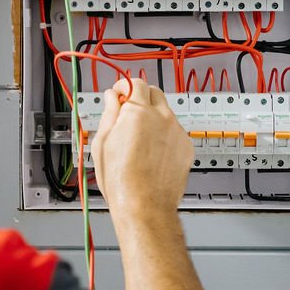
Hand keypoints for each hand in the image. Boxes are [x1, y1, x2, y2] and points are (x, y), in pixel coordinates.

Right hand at [90, 78, 192, 218]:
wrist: (144, 206)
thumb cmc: (122, 181)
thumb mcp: (102, 143)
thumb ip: (109, 114)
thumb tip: (111, 98)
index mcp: (138, 112)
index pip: (135, 83)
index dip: (124, 87)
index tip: (119, 94)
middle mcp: (161, 117)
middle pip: (154, 92)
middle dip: (141, 97)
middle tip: (128, 112)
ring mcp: (177, 131)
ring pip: (165, 112)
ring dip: (153, 117)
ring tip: (139, 141)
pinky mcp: (186, 146)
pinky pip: (175, 131)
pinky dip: (165, 135)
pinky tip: (152, 153)